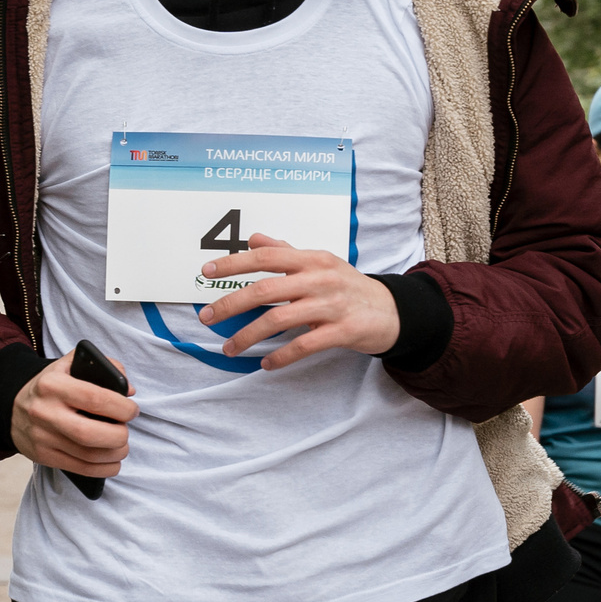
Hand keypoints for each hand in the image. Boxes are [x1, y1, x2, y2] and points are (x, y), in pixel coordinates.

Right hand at [9, 353, 134, 475]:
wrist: (11, 407)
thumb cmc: (50, 386)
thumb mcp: (69, 365)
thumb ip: (103, 366)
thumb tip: (128, 390)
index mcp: (52, 384)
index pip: (95, 398)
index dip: (121, 408)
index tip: (132, 410)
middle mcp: (44, 412)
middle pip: (91, 434)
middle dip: (119, 436)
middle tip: (125, 431)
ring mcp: (42, 437)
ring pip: (89, 455)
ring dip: (115, 454)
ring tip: (121, 445)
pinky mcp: (43, 456)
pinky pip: (81, 469)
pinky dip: (104, 469)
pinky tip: (112, 461)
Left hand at [195, 234, 399, 367]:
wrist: (394, 311)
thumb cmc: (349, 286)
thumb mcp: (321, 263)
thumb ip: (286, 252)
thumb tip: (253, 238)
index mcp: (312, 259)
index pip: (266, 257)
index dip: (234, 263)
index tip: (207, 271)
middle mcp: (321, 279)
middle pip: (266, 290)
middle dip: (230, 305)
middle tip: (207, 317)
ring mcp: (332, 305)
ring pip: (279, 320)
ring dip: (248, 336)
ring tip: (229, 348)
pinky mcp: (344, 331)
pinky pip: (304, 345)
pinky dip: (281, 356)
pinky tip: (265, 363)